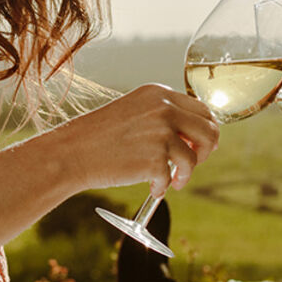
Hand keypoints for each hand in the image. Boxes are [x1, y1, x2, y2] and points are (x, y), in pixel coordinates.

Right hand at [53, 84, 218, 197]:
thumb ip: (165, 117)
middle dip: (205, 152)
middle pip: (210, 131)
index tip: (197, 146)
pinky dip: (163, 187)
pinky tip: (150, 187)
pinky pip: (172, 178)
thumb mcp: (135, 113)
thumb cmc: (101, 136)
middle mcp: (164, 108)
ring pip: (194, 158)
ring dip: (184, 174)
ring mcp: (161, 133)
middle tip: (188, 165)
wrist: (71, 152)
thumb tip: (199, 137)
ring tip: (169, 181)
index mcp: (159, 93)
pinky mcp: (155, 158)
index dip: (205, 131)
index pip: (203, 110)